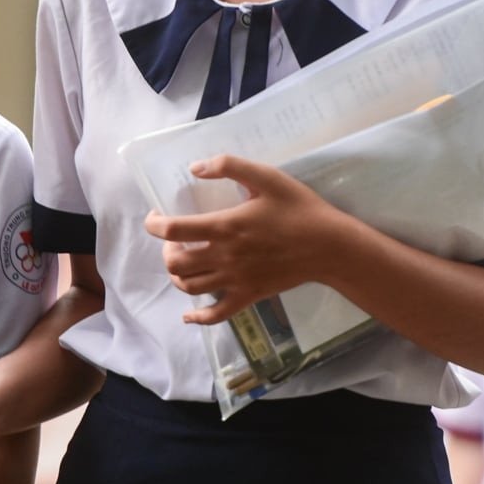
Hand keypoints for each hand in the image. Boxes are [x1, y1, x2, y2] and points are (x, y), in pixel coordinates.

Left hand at [141, 154, 346, 325]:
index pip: (172, 230)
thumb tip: (195, 168)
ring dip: (177, 276)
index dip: (154, 224)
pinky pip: (216, 315)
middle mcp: (224, 257)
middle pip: (175, 263)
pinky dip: (197, 317)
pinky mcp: (248, 296)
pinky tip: (189, 313)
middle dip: (166, 250)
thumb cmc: (299, 208)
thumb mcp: (266, 177)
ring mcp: (235, 280)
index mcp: (224, 227)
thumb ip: (229, 167)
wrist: (329, 246)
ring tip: (184, 261)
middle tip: (175, 239)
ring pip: (189, 288)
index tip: (155, 216)